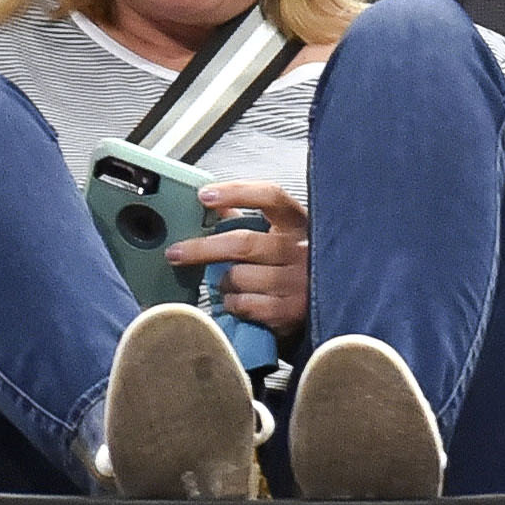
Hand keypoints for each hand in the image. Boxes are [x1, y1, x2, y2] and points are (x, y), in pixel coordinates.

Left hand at [169, 178, 309, 332]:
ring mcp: (297, 282)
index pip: (270, 197)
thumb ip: (250, 220)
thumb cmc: (297, 267)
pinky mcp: (290, 312)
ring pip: (238, 277)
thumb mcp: (283, 238)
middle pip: (242, 243)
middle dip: (202, 248)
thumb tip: (215, 207)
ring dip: (222, 282)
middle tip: (176, 253)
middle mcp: (302, 250)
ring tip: (225, 284)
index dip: (236, 193)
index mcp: (299, 223)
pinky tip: (236, 301)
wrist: (328, 309)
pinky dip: (232, 303)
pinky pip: (244, 304)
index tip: (204, 196)